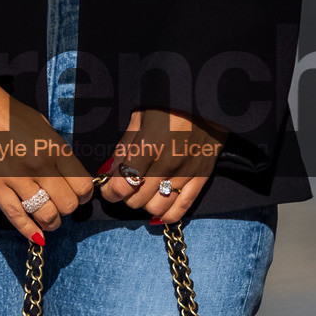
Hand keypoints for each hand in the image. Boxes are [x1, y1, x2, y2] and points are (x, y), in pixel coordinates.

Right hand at [0, 83, 94, 244]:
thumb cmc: (10, 115)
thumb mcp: (43, 127)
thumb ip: (58, 153)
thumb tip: (71, 178)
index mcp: (54, 148)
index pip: (82, 186)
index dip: (82, 195)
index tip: (76, 194)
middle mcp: (39, 165)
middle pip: (67, 205)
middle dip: (67, 209)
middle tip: (59, 206)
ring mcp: (16, 177)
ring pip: (46, 215)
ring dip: (50, 222)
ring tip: (48, 220)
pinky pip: (16, 217)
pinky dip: (29, 231)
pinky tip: (36, 236)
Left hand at [99, 108, 225, 225]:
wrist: (206, 100)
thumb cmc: (168, 105)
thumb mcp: (139, 118)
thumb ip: (124, 147)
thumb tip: (108, 172)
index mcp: (150, 146)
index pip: (122, 184)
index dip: (110, 191)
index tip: (108, 187)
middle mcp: (167, 164)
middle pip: (137, 200)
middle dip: (126, 196)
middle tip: (127, 185)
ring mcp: (186, 173)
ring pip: (157, 208)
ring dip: (145, 205)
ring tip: (144, 192)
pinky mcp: (201, 178)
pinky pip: (182, 208)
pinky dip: (167, 214)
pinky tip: (160, 208)